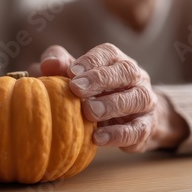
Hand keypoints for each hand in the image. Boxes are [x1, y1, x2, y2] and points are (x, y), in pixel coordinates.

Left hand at [34, 44, 188, 151]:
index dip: (90, 61)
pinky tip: (98, 138)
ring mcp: (145, 101)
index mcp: (116, 60)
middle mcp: (136, 77)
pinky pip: (138, 129)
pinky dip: (118, 134)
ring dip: (112, 105)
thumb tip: (46, 65)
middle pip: (125, 71)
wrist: (130, 119)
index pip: (108, 53)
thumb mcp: (75, 76)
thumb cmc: (94, 92)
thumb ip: (59, 66)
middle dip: (100, 79)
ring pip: (136, 98)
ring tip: (89, 113)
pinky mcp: (146, 127)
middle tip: (77, 89)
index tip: (71, 72)